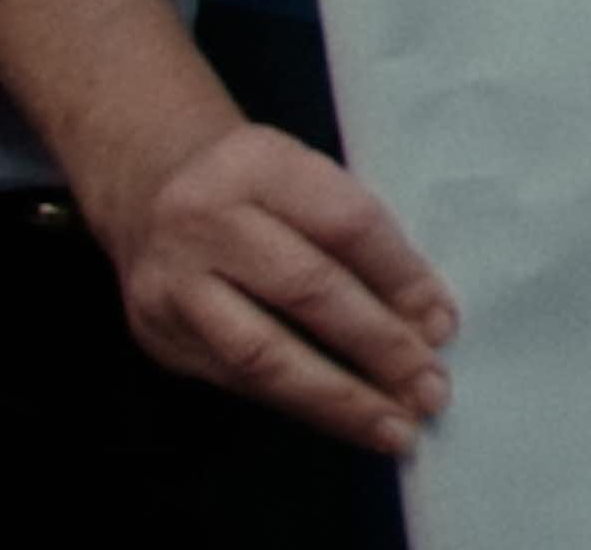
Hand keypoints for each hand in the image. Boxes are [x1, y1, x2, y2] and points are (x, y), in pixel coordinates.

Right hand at [90, 115, 456, 454]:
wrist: (147, 181)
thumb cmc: (257, 178)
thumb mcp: (304, 169)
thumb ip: (353, 227)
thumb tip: (423, 316)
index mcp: (261, 164)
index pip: (345, 224)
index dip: (401, 278)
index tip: (444, 325)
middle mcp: (207, 222)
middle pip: (306, 291)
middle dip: (377, 347)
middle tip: (430, 390)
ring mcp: (173, 284)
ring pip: (261, 353)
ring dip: (337, 398)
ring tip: (393, 427)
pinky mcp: (157, 335)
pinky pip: (234, 379)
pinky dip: (295, 401)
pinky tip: (339, 417)